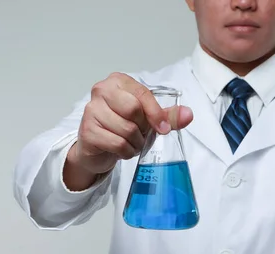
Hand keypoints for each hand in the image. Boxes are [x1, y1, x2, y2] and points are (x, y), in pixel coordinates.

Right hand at [67, 72, 193, 177]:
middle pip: (133, 110)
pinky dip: (126, 151)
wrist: (97, 148)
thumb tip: (188, 114)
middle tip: (140, 133)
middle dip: (142, 127)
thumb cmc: (122, 126)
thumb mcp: (147, 119)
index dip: (156, 113)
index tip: (163, 128)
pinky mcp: (87, 131)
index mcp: (118, 81)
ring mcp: (91, 110)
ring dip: (135, 142)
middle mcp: (101, 91)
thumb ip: (167, 116)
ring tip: (131, 142)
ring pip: (126, 129)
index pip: (142, 94)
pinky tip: (122, 150)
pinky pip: (117, 144)